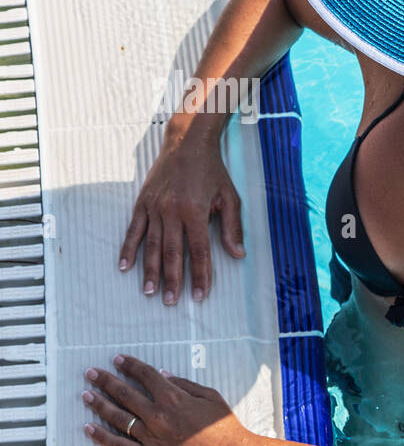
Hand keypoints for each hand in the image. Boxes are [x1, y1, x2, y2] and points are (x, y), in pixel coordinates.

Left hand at [81, 354, 252, 445]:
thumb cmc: (226, 429)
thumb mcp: (211, 398)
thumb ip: (186, 385)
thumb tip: (162, 375)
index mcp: (174, 398)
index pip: (146, 376)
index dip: (130, 365)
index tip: (117, 360)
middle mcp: (158, 416)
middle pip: (125, 393)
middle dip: (105, 381)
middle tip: (91, 373)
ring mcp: (151, 438)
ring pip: (117, 417)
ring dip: (99, 404)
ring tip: (86, 395)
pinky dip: (102, 437)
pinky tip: (89, 428)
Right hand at [119, 137, 244, 303]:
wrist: (186, 144)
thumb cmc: (212, 172)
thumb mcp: (230, 197)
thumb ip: (232, 227)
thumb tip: (237, 255)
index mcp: (195, 211)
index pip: (199, 251)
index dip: (201, 275)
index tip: (200, 295)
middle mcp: (171, 211)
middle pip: (173, 253)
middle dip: (173, 280)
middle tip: (171, 302)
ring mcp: (154, 208)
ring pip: (152, 245)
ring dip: (151, 271)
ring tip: (150, 292)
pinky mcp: (142, 203)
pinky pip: (134, 230)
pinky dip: (128, 249)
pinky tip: (124, 267)